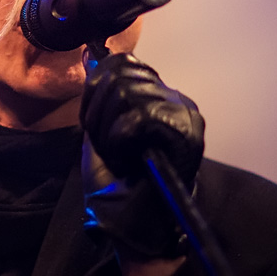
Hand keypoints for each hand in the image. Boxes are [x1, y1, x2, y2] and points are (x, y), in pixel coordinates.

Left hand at [80, 52, 204, 257]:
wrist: (135, 221)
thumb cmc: (117, 180)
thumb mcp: (99, 126)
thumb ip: (99, 93)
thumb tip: (90, 54)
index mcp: (157, 95)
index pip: (121, 63)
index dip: (95, 90)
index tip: (94, 122)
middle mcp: (175, 99)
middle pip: (119, 76)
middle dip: (98, 111)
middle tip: (107, 143)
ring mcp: (184, 114)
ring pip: (127, 94)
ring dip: (108, 129)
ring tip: (119, 153)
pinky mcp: (185, 132)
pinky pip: (138, 117)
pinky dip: (120, 140)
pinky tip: (127, 158)